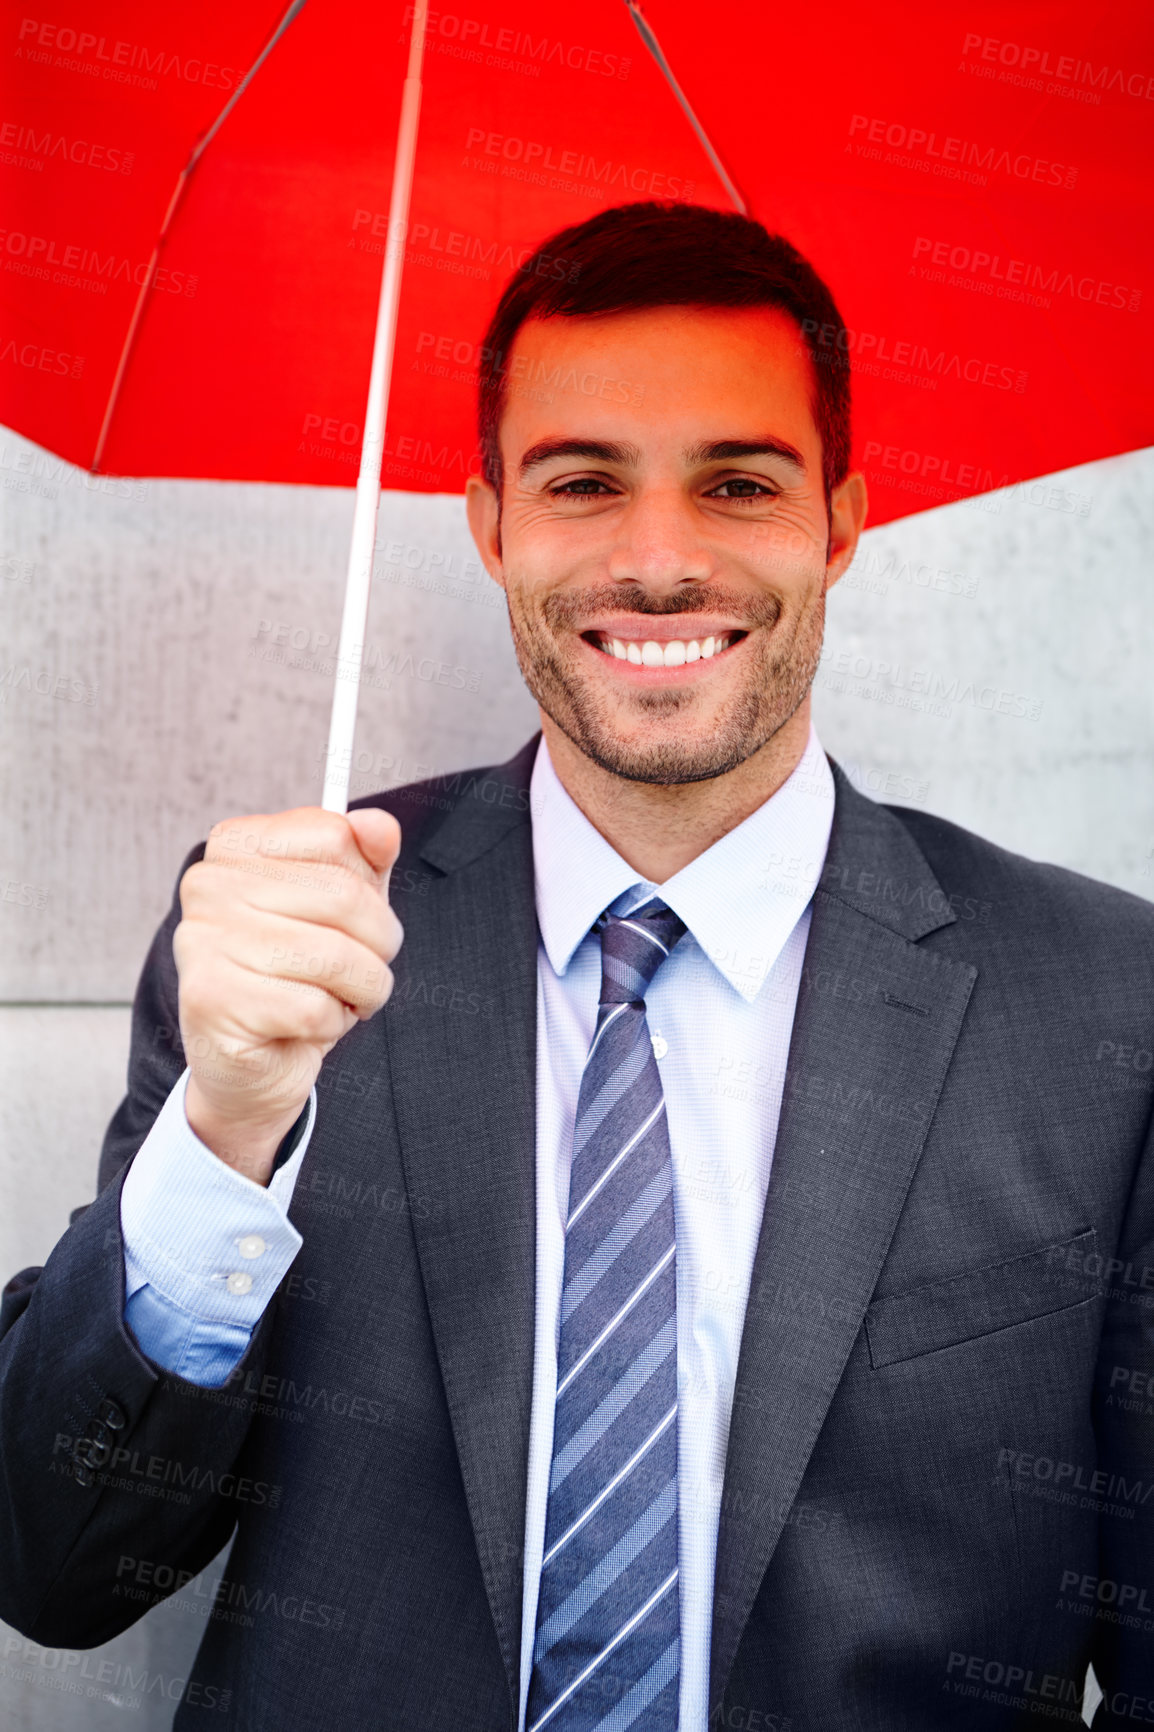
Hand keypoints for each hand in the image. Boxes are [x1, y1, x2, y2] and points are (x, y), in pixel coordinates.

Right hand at [173, 806, 401, 1185]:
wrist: (255, 1063)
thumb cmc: (299, 974)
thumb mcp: (343, 908)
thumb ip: (365, 860)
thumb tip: (380, 826)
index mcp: (235, 845)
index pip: (334, 835)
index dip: (368, 886)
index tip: (358, 918)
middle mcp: (208, 884)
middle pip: (344, 896)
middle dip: (380, 944)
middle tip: (367, 970)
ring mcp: (202, 941)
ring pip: (335, 956)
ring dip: (364, 989)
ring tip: (343, 998)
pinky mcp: (212, 1000)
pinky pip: (314, 1008)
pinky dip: (332, 1023)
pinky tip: (308, 1026)